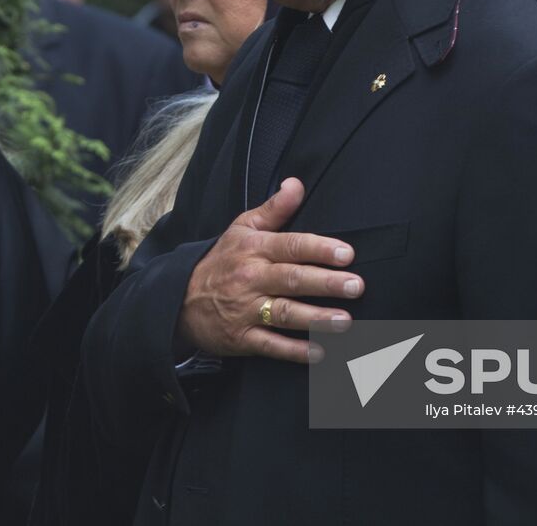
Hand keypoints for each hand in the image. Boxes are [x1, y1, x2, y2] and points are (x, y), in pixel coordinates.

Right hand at [176, 178, 363, 363]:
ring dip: (316, 318)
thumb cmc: (221, 261)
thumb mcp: (242, 228)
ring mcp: (246, 310)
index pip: (291, 246)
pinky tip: (319, 352)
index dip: (319, 249)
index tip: (347, 254)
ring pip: (284, 313)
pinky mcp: (241, 338)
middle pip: (292, 279)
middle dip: (325, 283)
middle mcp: (251, 278)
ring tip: (344, 320)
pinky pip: (270, 345)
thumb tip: (297, 184)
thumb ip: (274, 208)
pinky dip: (294, 351)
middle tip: (356, 285)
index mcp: (254, 249)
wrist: (180, 299)